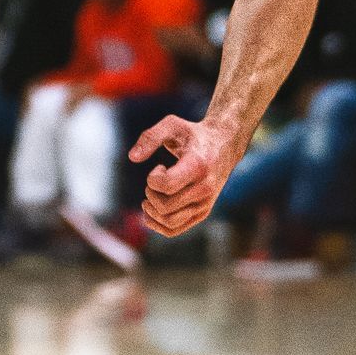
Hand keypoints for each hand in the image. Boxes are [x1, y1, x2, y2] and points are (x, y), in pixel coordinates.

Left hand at [129, 111, 242, 238]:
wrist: (223, 145)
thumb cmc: (193, 134)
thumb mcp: (172, 124)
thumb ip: (150, 137)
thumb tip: (132, 158)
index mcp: (198, 166)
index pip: (167, 185)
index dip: (153, 178)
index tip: (159, 167)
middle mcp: (204, 189)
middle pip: (165, 206)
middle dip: (150, 193)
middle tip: (155, 180)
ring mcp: (205, 204)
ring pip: (169, 222)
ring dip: (151, 210)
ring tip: (153, 193)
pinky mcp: (202, 213)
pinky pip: (174, 230)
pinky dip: (157, 224)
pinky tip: (152, 208)